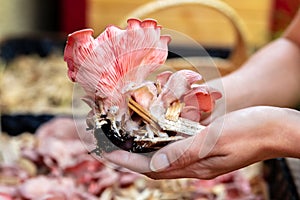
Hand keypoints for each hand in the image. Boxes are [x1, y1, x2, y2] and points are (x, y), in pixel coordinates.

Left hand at [103, 106, 299, 178]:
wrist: (274, 128)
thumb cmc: (250, 131)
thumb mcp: (217, 140)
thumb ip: (186, 152)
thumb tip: (155, 163)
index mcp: (196, 166)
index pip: (152, 167)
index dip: (128, 161)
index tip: (107, 153)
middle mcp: (194, 164)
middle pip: (154, 164)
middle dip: (130, 156)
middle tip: (110, 145)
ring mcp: (199, 156)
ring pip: (164, 156)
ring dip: (144, 149)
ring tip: (126, 139)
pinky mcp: (204, 146)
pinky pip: (176, 147)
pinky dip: (161, 141)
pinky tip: (155, 132)